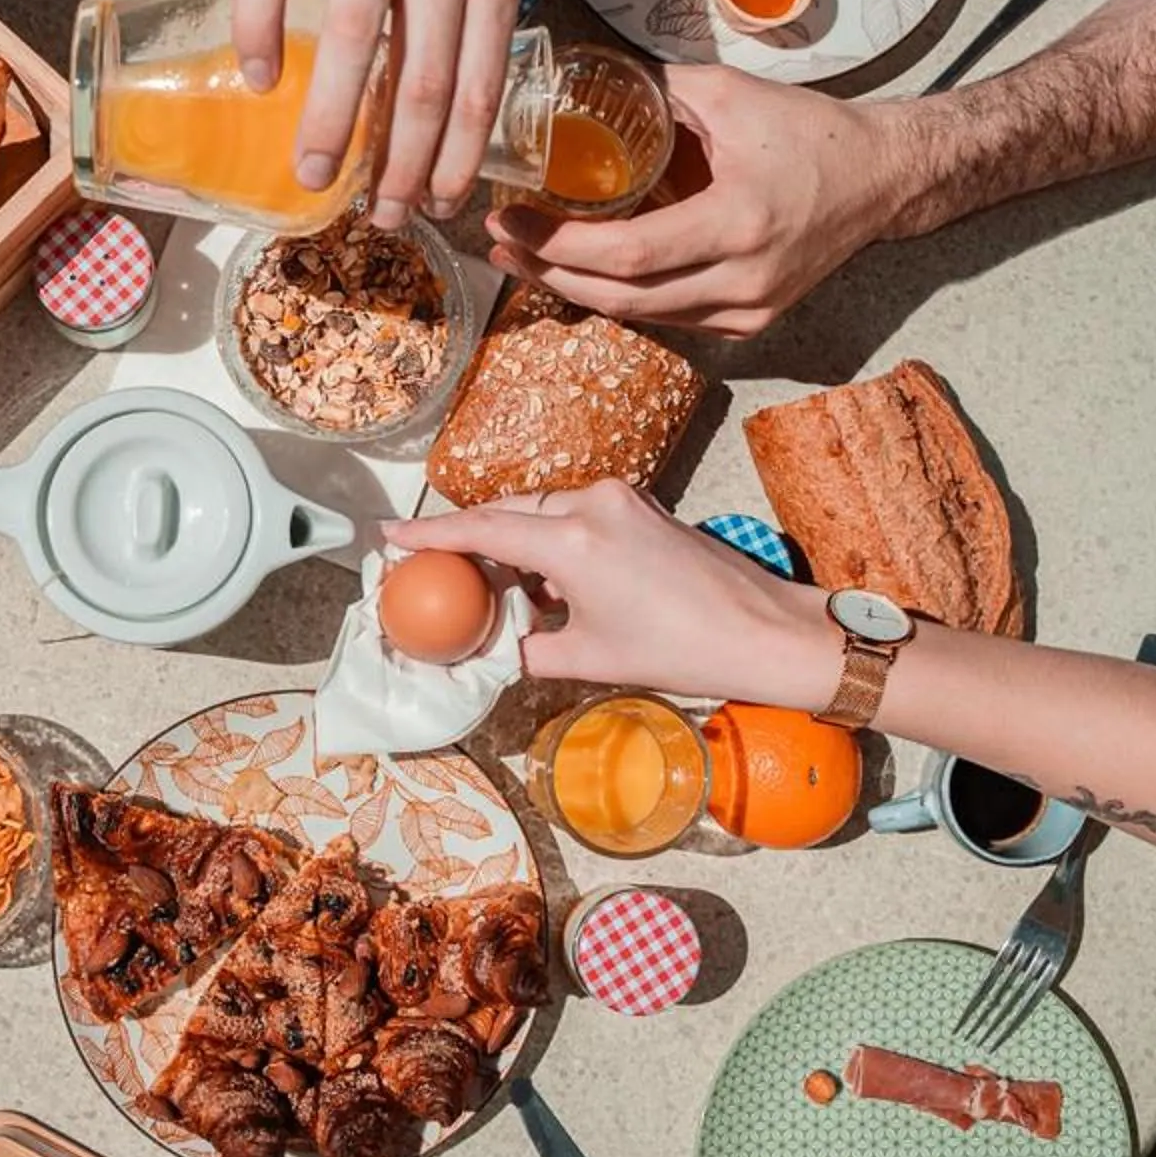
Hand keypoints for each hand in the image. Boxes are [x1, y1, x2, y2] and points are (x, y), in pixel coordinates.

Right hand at [386, 482, 830, 705]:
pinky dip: (549, 540)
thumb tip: (487, 654)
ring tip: (489, 585)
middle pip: (508, 512)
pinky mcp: (641, 505)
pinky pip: (574, 514)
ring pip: (541, 510)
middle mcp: (593, 504)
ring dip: (513, 541)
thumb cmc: (682, 649)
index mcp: (574, 540)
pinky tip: (543, 581)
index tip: (391, 536)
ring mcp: (621, 498)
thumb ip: (527, 650)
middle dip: (469, 539)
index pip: (482, 528)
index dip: (430, 534)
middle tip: (434, 570)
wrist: (764, 632)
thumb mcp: (591, 658)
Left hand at [489, 67, 905, 335]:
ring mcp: (749, 310)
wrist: (882, 177)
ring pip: (641, 316)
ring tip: (528, 257)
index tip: (510, 220)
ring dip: (577, 289)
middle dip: (550, 274)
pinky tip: (583, 271)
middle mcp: (745, 280)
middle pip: (622, 299)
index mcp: (738, 223)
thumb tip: (582, 80)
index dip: (558, 247)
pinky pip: (669, 317)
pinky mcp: (750, 321)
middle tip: (502, 243)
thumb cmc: (811, 132)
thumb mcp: (728, 94)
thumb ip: (653, 91)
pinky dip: (621, 295)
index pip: (628, 255)